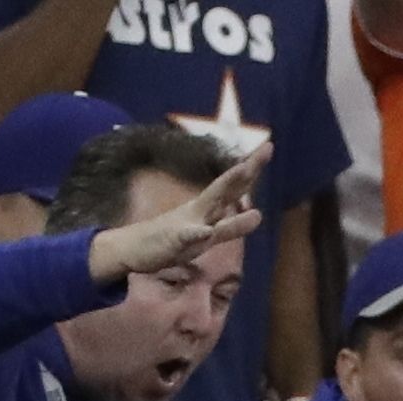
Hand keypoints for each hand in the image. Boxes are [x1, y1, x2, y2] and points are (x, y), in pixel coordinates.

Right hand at [87, 141, 271, 284]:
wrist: (133, 249)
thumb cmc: (172, 241)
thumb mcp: (209, 236)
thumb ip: (233, 226)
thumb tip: (258, 214)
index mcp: (207, 209)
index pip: (233, 187)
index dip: (251, 169)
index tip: (269, 148)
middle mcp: (199, 211)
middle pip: (226, 188)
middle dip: (246, 170)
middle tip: (267, 150)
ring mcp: (186, 223)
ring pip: (210, 204)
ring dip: (227, 186)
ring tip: (243, 171)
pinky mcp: (173, 242)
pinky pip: (185, 237)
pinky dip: (195, 234)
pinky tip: (206, 231)